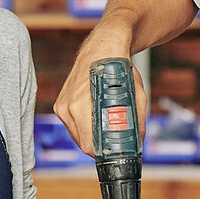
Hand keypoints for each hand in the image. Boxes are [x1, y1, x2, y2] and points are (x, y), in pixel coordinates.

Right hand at [53, 32, 146, 155]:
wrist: (103, 46)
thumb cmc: (118, 66)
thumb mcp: (135, 94)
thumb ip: (137, 119)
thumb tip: (139, 140)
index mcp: (81, 107)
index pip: (87, 144)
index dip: (102, 152)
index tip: (114, 151)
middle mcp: (67, 107)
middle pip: (82, 142)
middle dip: (98, 144)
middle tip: (114, 140)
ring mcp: (62, 105)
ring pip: (76, 135)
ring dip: (91, 135)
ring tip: (105, 125)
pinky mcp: (60, 103)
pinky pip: (72, 125)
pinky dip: (84, 125)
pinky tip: (95, 116)